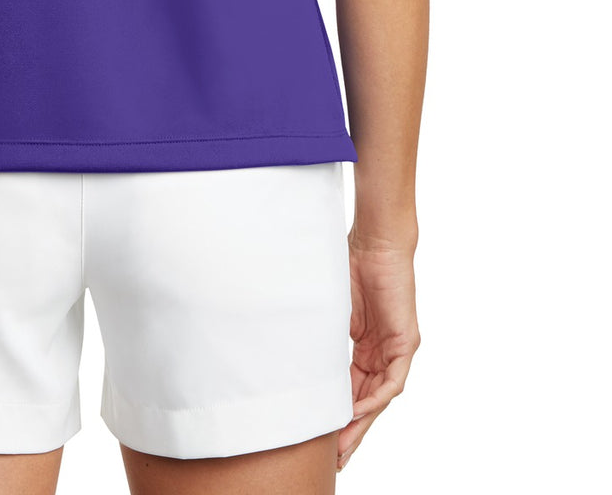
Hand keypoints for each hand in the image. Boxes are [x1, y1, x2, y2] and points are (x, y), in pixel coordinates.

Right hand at [336, 235, 420, 472]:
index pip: (351, 387)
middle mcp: (382, 351)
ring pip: (379, 396)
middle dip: (350, 429)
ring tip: (343, 445)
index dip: (337, 412)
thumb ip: (321, 333)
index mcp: (365, 344)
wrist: (375, 240)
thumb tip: (290, 349)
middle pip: (366, 400)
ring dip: (361, 422)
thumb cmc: (350, 262)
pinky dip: (375, 398)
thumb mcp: (331, 308)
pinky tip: (357, 412)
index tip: (320, 435)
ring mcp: (396, 349)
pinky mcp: (406, 343)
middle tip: (335, 457)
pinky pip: (392, 382)